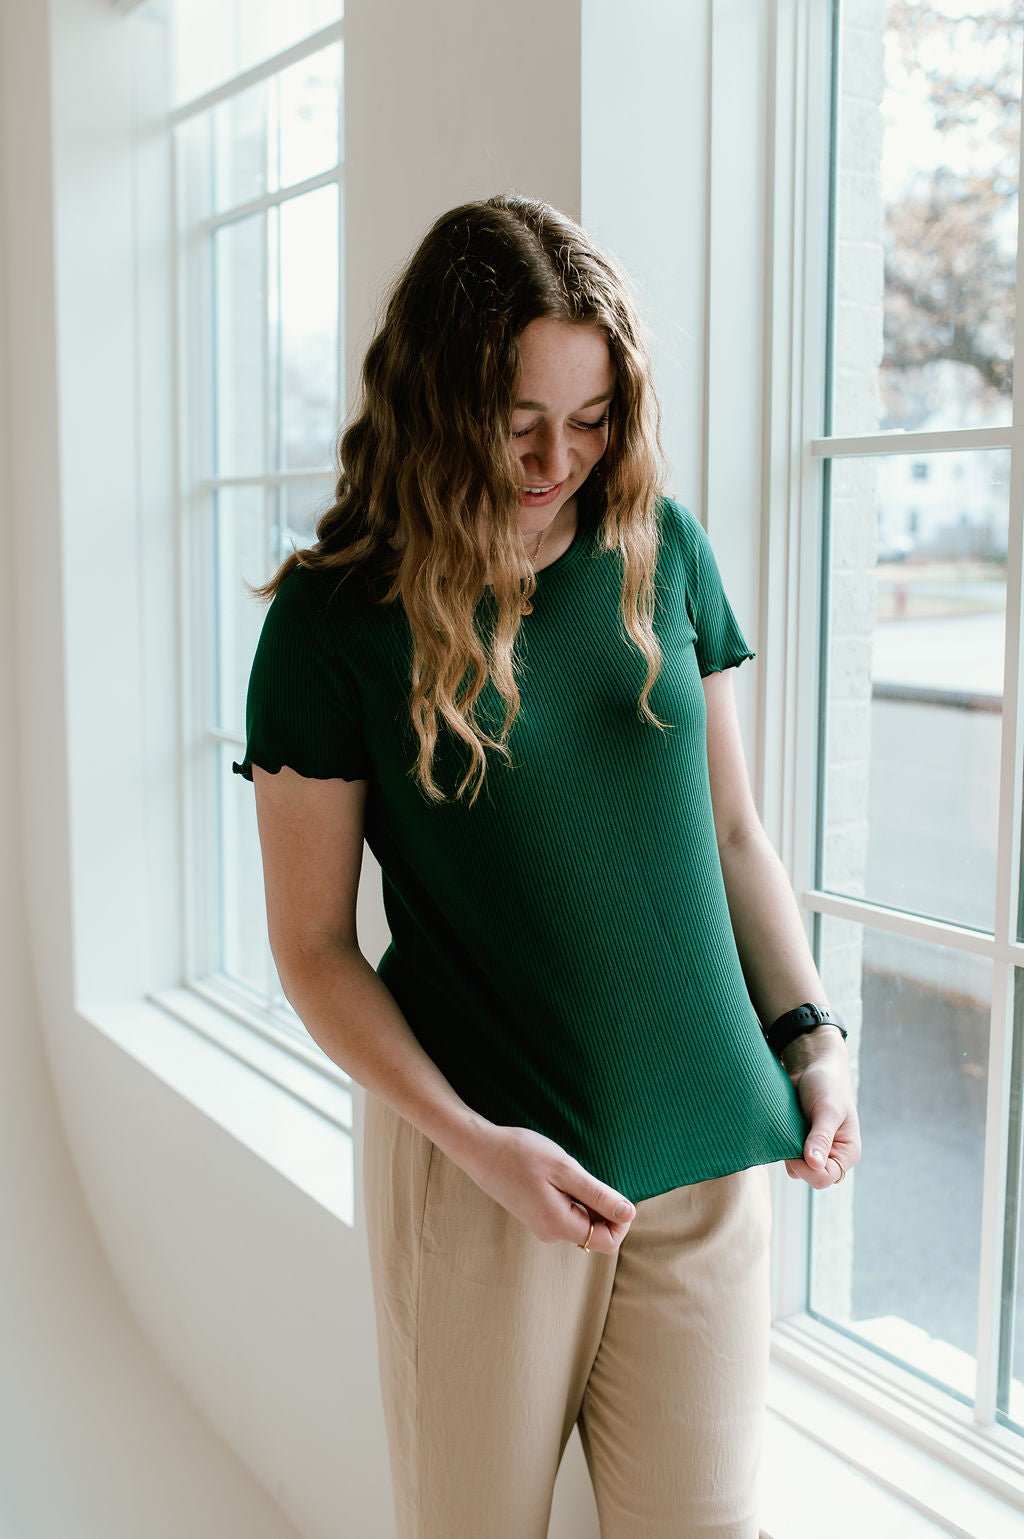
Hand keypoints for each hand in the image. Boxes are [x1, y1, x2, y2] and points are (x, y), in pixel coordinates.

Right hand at [459, 1123, 636, 1252]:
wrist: (479, 1148)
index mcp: (560, 1225)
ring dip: (586, 1199)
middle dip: (603, 1207)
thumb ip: (598, 1195)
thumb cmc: (521, 1154)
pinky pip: (567, 1214)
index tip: (613, 1190)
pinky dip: (572, 1197)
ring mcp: (541, 1226)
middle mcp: (551, 1233)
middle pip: (596, 1233)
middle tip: (586, 1175)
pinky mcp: (535, 1215)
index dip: (621, 1220)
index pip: (609, 1241)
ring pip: (581, 1221)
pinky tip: (556, 1175)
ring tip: (567, 1172)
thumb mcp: (565, 1169)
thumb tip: (629, 1214)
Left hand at [781, 1026, 861, 1188]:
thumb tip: (815, 1163)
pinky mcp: (798, 1143)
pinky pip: (785, 1154)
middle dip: (795, 1159)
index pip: (825, 1177)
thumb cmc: (828, 1085)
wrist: (813, 1066)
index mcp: (847, 1152)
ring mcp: (813, 1151)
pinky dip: (780, 1144)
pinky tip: (781, 1127)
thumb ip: (821, 1137)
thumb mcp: (827, 1110)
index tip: (794, 1152)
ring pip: (794, 1167)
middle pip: (808, 1176)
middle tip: (789, 1133)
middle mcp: (832, 1156)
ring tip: (788, 1127)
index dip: (807, 1169)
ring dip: (786, 1150)